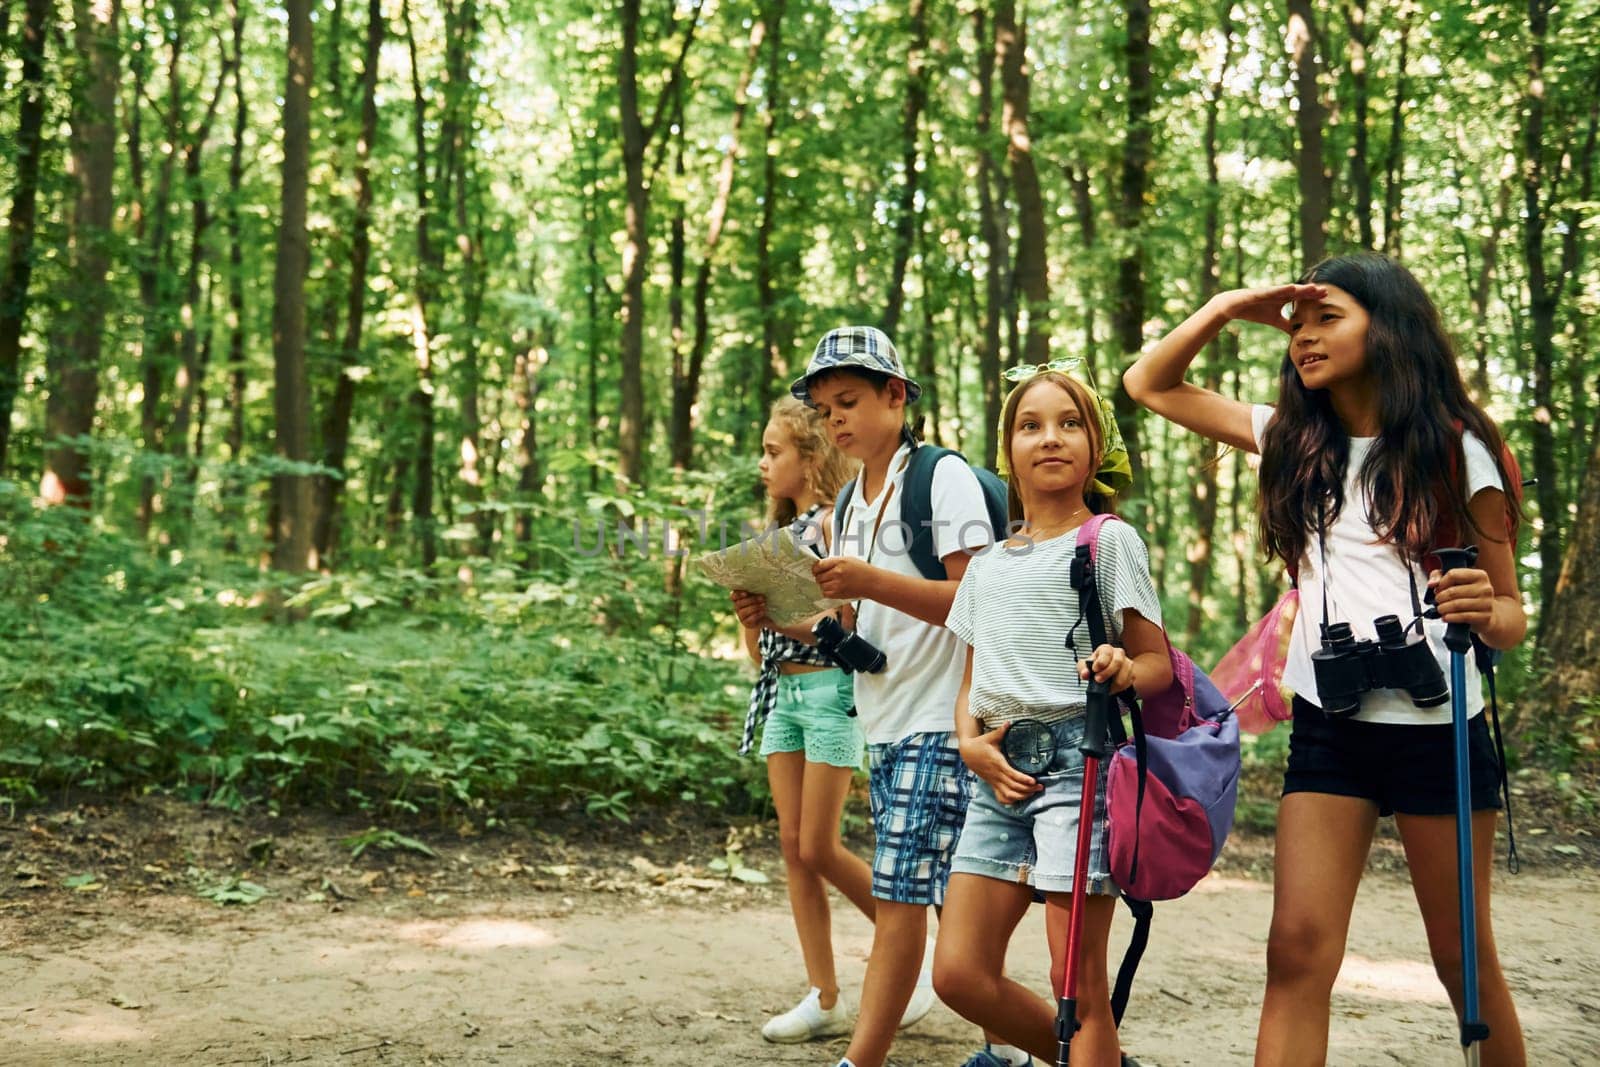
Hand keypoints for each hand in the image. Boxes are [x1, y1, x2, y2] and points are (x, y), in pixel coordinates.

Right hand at [730, 590, 771, 630]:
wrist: (766, 617)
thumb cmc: (762, 602)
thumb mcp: (759, 595)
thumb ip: (756, 591)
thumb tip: (762, 584)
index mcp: (739, 598)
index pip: (733, 596)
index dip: (738, 595)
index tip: (746, 593)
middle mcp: (738, 607)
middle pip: (739, 604)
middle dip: (751, 600)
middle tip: (762, 598)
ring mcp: (741, 616)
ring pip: (743, 612)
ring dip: (754, 607)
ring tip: (764, 605)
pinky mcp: (746, 623)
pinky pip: (749, 619)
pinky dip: (757, 615)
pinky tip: (763, 612)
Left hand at [812, 556, 874, 599]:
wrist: (872, 582)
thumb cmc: (862, 570)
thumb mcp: (847, 559)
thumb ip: (833, 562)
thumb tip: (821, 565)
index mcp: (839, 562)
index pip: (819, 565)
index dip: (815, 568)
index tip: (816, 570)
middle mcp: (837, 573)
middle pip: (818, 577)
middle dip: (819, 577)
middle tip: (824, 577)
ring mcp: (838, 584)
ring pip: (821, 586)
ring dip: (823, 585)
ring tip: (830, 582)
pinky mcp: (839, 594)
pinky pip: (826, 594)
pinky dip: (827, 591)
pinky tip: (832, 588)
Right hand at [958, 723, 1041, 803]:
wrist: (967, 753)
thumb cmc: (980, 744)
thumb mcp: (990, 737)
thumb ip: (1001, 731)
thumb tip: (1009, 722)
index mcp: (997, 763)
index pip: (1011, 774)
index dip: (1022, 779)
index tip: (1033, 780)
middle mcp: (996, 774)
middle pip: (1013, 787)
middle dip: (1028, 789)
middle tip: (1040, 786)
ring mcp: (994, 781)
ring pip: (1008, 795)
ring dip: (1022, 796)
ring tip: (1033, 792)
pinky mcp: (992, 784)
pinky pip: (1002, 797)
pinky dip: (1011, 801)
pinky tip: (1020, 798)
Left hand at [1079, 644, 1135, 692]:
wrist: (1105, 675)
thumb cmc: (1095, 667)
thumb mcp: (1085, 667)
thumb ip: (1083, 669)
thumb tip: (1084, 674)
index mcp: (1106, 649)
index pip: (1106, 652)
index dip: (1101, 662)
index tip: (1095, 669)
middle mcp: (1118, 653)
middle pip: (1117, 661)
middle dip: (1107, 672)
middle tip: (1098, 680)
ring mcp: (1127, 663)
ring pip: (1124, 673)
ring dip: (1113, 682)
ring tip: (1105, 686)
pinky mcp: (1132, 673)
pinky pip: (1128, 682)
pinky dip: (1119, 687)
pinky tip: (1112, 687)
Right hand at [1210, 284, 1327, 332]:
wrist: (1233, 306)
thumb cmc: (1254, 310)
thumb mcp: (1274, 320)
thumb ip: (1286, 325)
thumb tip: (1298, 334)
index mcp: (1283, 299)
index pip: (1302, 298)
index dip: (1313, 297)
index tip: (1327, 298)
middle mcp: (1279, 293)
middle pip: (1299, 291)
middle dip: (1311, 291)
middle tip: (1326, 292)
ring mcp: (1270, 291)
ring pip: (1288, 289)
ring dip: (1301, 288)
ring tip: (1313, 288)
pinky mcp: (1260, 292)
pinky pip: (1272, 291)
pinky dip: (1282, 290)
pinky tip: (1291, 288)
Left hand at [1428, 567, 1495, 631]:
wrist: (1486, 613)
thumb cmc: (1468, 595)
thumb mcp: (1455, 581)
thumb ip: (1439, 577)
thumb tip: (1431, 584)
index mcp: (1479, 575)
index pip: (1453, 574)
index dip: (1441, 583)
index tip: (1438, 589)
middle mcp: (1485, 588)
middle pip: (1453, 591)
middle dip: (1440, 597)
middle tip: (1437, 601)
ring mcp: (1486, 603)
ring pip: (1457, 604)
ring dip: (1443, 608)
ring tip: (1440, 609)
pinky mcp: (1485, 616)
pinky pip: (1463, 616)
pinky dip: (1450, 617)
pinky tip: (1445, 617)